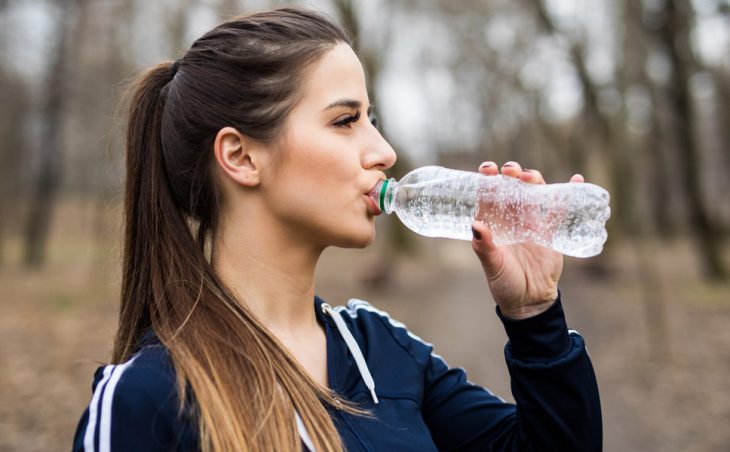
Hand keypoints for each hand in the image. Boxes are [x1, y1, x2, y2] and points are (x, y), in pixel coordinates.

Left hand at [471, 161, 584, 318]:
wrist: (529, 301)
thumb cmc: (505, 283)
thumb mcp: (493, 266)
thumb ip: (485, 247)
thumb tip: (477, 225)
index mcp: (494, 224)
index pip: (488, 196)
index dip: (487, 180)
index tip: (487, 169)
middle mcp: (511, 219)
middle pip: (511, 189)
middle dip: (510, 175)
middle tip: (510, 170)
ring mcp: (532, 223)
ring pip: (533, 193)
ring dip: (533, 179)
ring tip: (529, 176)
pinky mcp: (551, 231)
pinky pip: (560, 209)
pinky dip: (568, 193)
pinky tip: (577, 178)